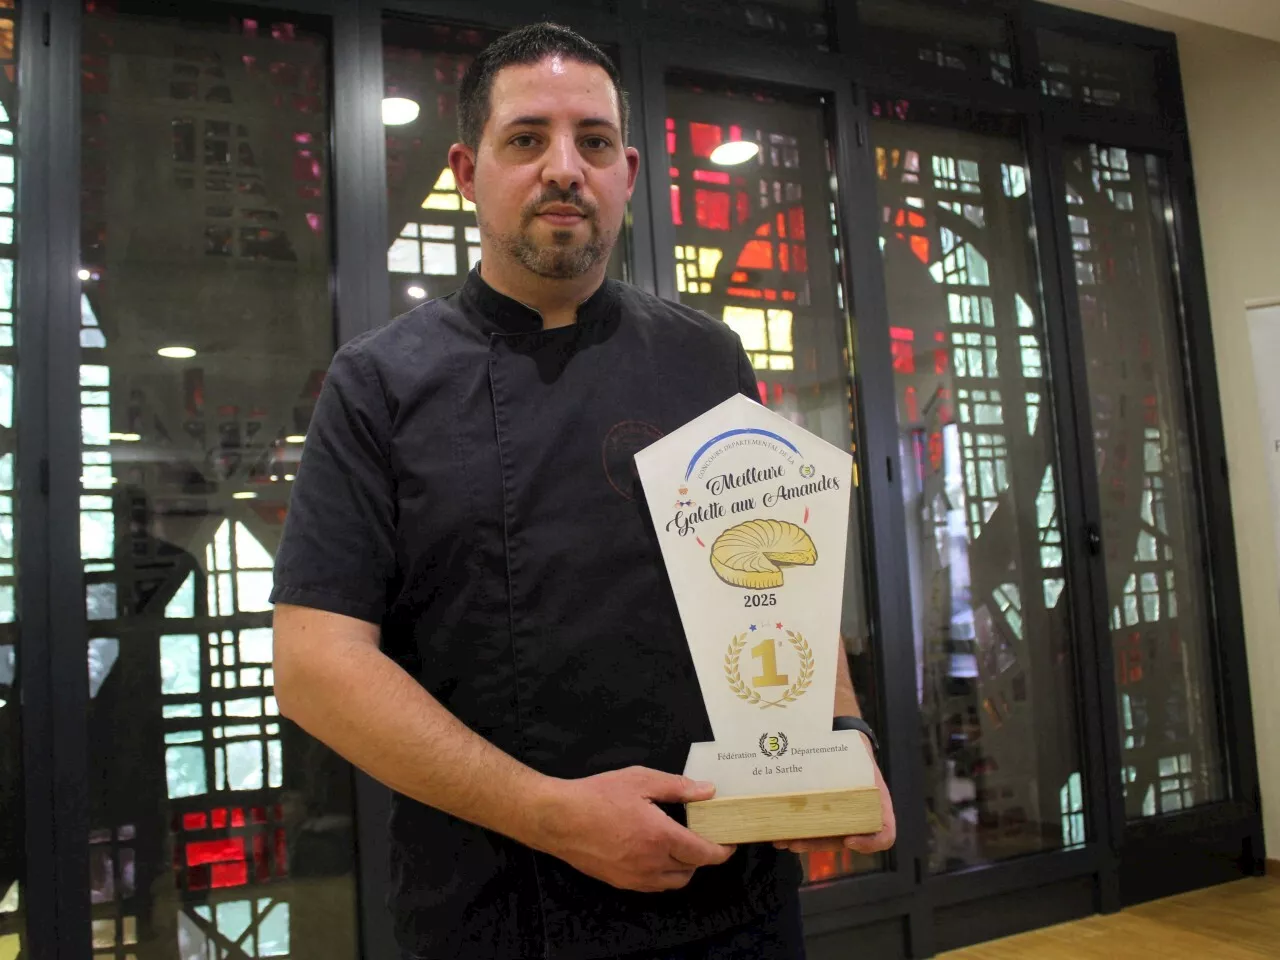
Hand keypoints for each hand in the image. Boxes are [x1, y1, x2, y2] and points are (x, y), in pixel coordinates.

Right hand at [531, 766, 736, 892]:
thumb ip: (677, 786)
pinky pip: (653, 885)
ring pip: (673, 882)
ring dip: (684, 868)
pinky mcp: (620, 883)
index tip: (731, 842)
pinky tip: (656, 855)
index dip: (722, 850)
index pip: (704, 853)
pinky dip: (663, 875)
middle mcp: (651, 864)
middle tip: (703, 836)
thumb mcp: (640, 779)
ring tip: (680, 846)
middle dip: (703, 857)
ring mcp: (635, 877)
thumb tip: (708, 790)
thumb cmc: (598, 795)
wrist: (558, 819)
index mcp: (661, 837)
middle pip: (691, 870)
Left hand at [772, 748, 895, 855]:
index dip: (869, 843)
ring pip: (825, 839)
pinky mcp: (822, 815)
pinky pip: (813, 830)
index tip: (848, 840)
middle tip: (796, 843)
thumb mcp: (859, 749)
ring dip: (803, 842)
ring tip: (782, 840)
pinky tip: (779, 834)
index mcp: (877, 804)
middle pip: (844, 841)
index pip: (885, 835)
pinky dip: (797, 834)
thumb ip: (852, 753)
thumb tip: (829, 740)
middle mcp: (861, 816)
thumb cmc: (853, 747)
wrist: (841, 741)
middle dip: (818, 845)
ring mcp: (840, 817)